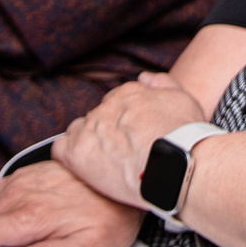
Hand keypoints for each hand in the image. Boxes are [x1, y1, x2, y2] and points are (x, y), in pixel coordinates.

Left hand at [54, 75, 207, 210]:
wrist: (176, 163)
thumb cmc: (185, 136)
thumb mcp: (182, 98)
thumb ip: (162, 83)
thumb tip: (144, 77)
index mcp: (129, 93)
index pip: (114, 104)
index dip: (121, 123)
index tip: (130, 138)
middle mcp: (106, 106)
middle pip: (97, 118)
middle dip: (105, 134)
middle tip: (120, 155)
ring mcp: (90, 127)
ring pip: (79, 133)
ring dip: (88, 145)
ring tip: (105, 166)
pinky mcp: (78, 151)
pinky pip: (60, 150)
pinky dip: (69, 158)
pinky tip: (84, 169)